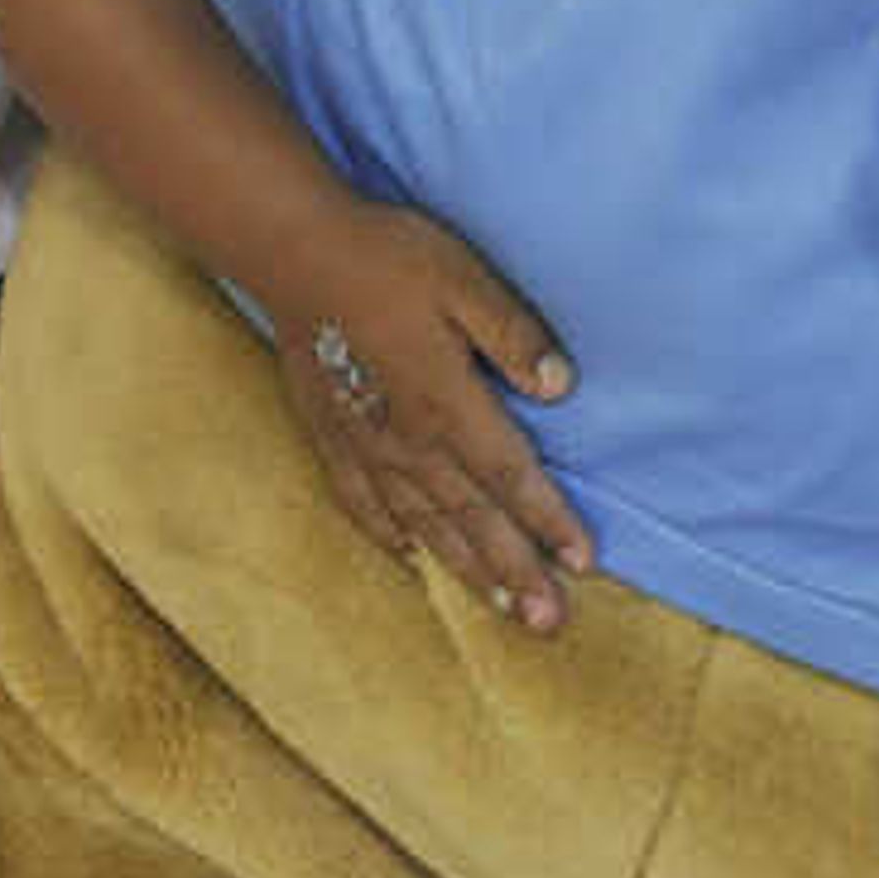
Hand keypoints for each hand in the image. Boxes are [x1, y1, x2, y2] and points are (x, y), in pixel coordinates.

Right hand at [268, 201, 598, 624]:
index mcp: (447, 404)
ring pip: (423, 523)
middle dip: (514, 572)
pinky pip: (364, 504)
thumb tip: (562, 387)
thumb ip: (514, 335)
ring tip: (498, 609)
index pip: (511, 476)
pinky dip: (389, 537)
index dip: (549, 520)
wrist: (295, 253)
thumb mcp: (464, 279)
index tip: (583, 562)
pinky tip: (408, 558)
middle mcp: (408, 440)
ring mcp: (365, 445)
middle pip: (472, 519)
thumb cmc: (388, 259)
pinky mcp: (331, 436)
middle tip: (549, 624)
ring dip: (465, 569)